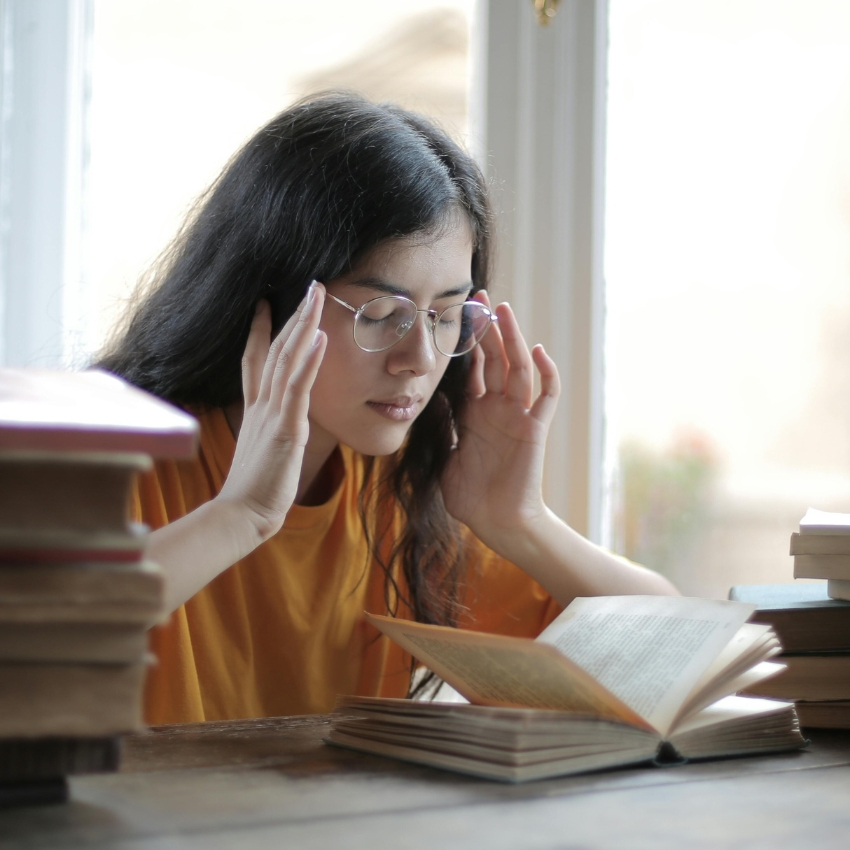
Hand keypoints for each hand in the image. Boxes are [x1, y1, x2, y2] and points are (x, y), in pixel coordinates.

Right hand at [217, 283, 326, 540]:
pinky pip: (298, 389)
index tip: (265, 304)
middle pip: (276, 349)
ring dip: (303, 325)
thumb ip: (268, 431)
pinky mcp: (285, 429)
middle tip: (309, 286)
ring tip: (316, 296)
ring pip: (287, 359)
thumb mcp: (262, 451)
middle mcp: (262, 404)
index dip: (261, 330)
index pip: (256, 360)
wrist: (241, 514)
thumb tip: (276, 426)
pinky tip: (319, 338)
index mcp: (256, 409)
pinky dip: (308, 361)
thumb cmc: (255, 489)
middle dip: (294, 315)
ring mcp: (272, 414)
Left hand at [441, 292, 559, 548]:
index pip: (472, 367)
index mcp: (474, 412)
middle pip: (496, 358)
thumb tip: (425, 397)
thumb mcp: (444, 454)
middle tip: (480, 297)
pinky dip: (546, 373)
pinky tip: (537, 352)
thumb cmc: (469, 494)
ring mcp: (517, 416)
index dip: (467, 341)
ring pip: (518, 368)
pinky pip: (546, 397)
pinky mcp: (534, 429)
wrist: (495, 522)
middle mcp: (497, 408)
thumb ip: (439, 426)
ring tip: (504, 311)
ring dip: (513, 339)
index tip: (456, 314)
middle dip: (489, 328)